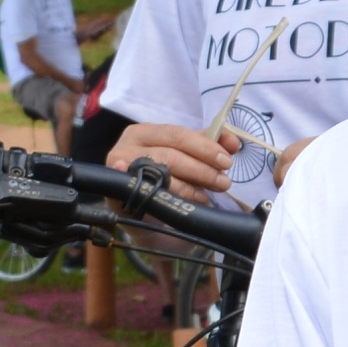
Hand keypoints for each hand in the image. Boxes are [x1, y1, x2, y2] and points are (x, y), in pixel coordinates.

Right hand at [106, 121, 241, 199]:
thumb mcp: (185, 158)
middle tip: (223, 182)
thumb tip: (232, 142)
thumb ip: (208, 145)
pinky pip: (148, 195)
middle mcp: (127, 146)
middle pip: (170, 154)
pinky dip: (169, 198)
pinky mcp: (115, 194)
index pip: (177, 133)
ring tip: (207, 196)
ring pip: (161, 175)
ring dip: (190, 187)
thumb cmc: (163, 180)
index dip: (205, 146)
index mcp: (145, 132)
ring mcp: (117, 170)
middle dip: (202, 169)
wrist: (141, 214)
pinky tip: (183, 203)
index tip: (227, 160)